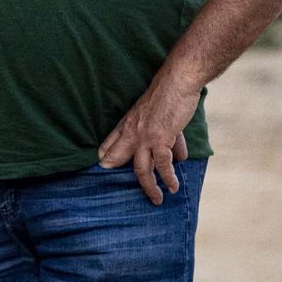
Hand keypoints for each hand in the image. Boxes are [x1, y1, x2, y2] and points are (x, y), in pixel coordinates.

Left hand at [97, 79, 198, 204]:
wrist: (177, 82)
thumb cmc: (169, 95)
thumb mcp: (159, 115)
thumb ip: (166, 136)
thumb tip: (177, 156)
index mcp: (128, 123)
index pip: (111, 142)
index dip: (107, 155)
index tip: (104, 166)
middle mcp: (132, 131)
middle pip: (119, 158)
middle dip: (119, 176)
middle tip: (122, 190)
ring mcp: (145, 136)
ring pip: (140, 168)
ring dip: (149, 186)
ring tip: (156, 199)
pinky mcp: (160, 139)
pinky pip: (162, 164)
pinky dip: (168, 177)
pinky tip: (173, 187)